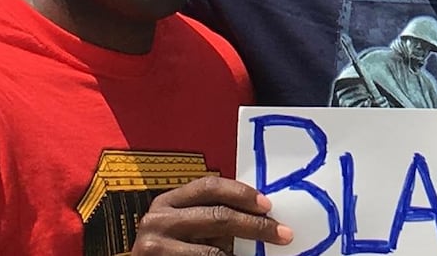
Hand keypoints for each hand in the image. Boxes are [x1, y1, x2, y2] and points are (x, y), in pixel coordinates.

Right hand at [130, 176, 292, 253]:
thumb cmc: (171, 249)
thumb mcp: (186, 225)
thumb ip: (210, 216)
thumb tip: (259, 214)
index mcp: (167, 202)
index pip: (209, 186)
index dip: (241, 193)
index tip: (267, 205)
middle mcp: (158, 220)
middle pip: (217, 216)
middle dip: (255, 226)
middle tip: (282, 233)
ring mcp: (154, 247)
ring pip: (214, 250)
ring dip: (241, 253)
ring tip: (261, 253)